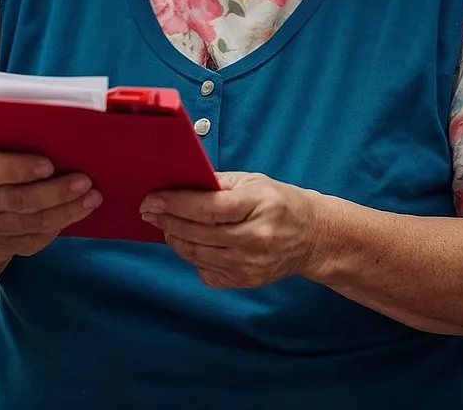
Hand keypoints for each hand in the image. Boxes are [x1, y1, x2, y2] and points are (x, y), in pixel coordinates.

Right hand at [0, 143, 100, 262]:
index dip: (17, 168)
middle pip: (16, 200)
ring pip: (30, 223)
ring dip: (65, 210)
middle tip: (84, 181)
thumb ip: (9, 146)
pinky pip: (34, 239)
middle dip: (54, 192)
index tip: (49, 164)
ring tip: (92, 197)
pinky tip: (78, 212)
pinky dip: (59, 225)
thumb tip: (57, 136)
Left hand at [141, 171, 325, 288]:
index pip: (208, 208)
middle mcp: (255, 239)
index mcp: (258, 207)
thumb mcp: (253, 182)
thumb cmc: (280, 203)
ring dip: (174, 239)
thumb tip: (178, 185)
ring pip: (197, 255)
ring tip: (165, 224)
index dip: (174, 204)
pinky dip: (192, 256)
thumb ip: (217, 183)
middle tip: (149, 210)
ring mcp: (251, 265)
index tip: (151, 199)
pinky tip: (190, 242)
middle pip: (198, 234)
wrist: (313, 237)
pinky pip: (206, 271)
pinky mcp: (246, 281)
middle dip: (167, 221)